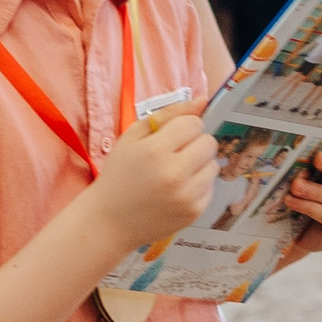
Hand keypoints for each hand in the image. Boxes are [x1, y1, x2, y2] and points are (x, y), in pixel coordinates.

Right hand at [87, 102, 217, 246]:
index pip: (194, 124)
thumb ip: (168, 114)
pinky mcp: (194, 212)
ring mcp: (186, 196)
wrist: (109, 221)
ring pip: (213, 165)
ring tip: (175, 172)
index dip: (183, 127)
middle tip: (175, 154)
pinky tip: (177, 189)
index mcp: (155, 151)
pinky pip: (211, 187)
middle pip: (209, 143)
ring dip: (199, 164)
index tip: (170, 137)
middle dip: (194, 143)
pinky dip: (198, 185)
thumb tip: (203, 100)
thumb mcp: (132, 138)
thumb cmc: (119, 175)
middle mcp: (174, 174)